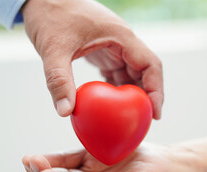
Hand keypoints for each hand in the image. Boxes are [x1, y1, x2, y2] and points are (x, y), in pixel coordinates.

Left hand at [22, 0, 163, 118]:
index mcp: (120, 36)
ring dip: (133, 94)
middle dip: (147, 96)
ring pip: (132, 73)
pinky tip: (114, 104)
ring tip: (130, 117)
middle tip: (143, 121)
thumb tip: (65, 112)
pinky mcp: (103, 50)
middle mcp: (122, 41)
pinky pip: (118, 72)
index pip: (150, 65)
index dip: (157, 90)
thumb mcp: (53, 49)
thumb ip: (58, 81)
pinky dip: (118, 88)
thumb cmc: (50, 15)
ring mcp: (113, 46)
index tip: (155, 113)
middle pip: (145, 71)